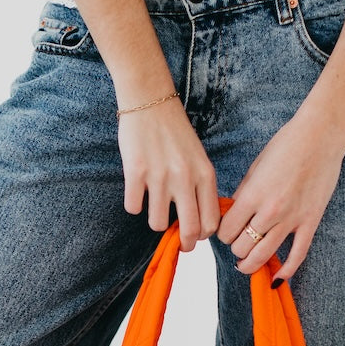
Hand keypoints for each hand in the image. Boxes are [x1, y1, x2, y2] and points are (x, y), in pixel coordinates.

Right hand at [119, 98, 220, 251]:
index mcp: (205, 175)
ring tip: (153, 206)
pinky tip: (137, 191)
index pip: (211, 222)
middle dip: (185, 244)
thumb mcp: (198, 158)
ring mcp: (160, 177)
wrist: (150, 101)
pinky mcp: (136, 173)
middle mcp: (185, 178)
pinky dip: (134, 204)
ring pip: (157, 224)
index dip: (202, 236)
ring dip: (155, 221)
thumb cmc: (175, 133)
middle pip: (189, 231)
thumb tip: (198, 223)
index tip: (194, 234)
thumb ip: (201, 188)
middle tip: (179, 243)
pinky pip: (133, 208)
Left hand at [218, 109, 344, 281]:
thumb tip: (232, 214)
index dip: (223, 234)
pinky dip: (285, 271)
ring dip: (250, 264)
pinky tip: (276, 278)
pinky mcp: (310, 222)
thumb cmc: (286, 145)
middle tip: (238, 241)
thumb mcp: (255, 168)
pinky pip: (297, 255)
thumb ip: (242, 194)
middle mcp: (270, 211)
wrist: (321, 135)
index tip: (227, 230)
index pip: (226, 231)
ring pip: (262, 256)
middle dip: (236, 247)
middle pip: (241, 247)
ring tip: (246, 263)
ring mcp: (291, 219)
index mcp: (252, 196)